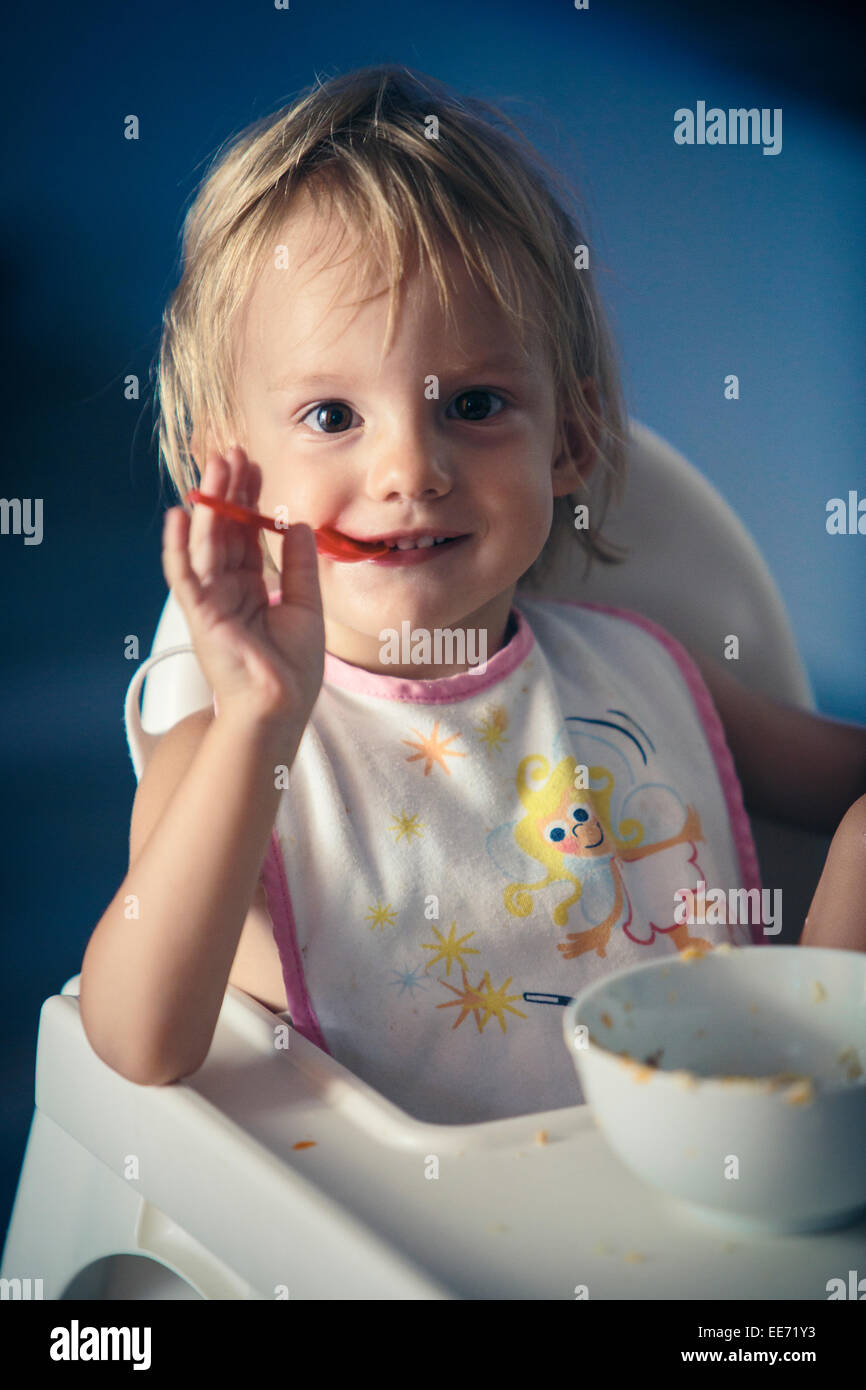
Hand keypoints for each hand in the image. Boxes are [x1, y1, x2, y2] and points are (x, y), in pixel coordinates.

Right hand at [162, 445, 324, 725]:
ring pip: (205, 542)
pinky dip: (178, 547)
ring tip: (215, 467)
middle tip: (232, 452)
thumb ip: (301, 566)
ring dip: (209, 504)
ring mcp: (210, 601)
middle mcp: (225, 590)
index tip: (254, 465)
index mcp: (249, 588)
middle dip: (228, 491)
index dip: (249, 500)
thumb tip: (300, 525)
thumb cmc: (292, 670)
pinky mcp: (200, 615)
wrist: (282, 708)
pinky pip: (184, 575)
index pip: (246, 534)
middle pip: (224, 531)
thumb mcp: (307, 607)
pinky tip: (178, 516)